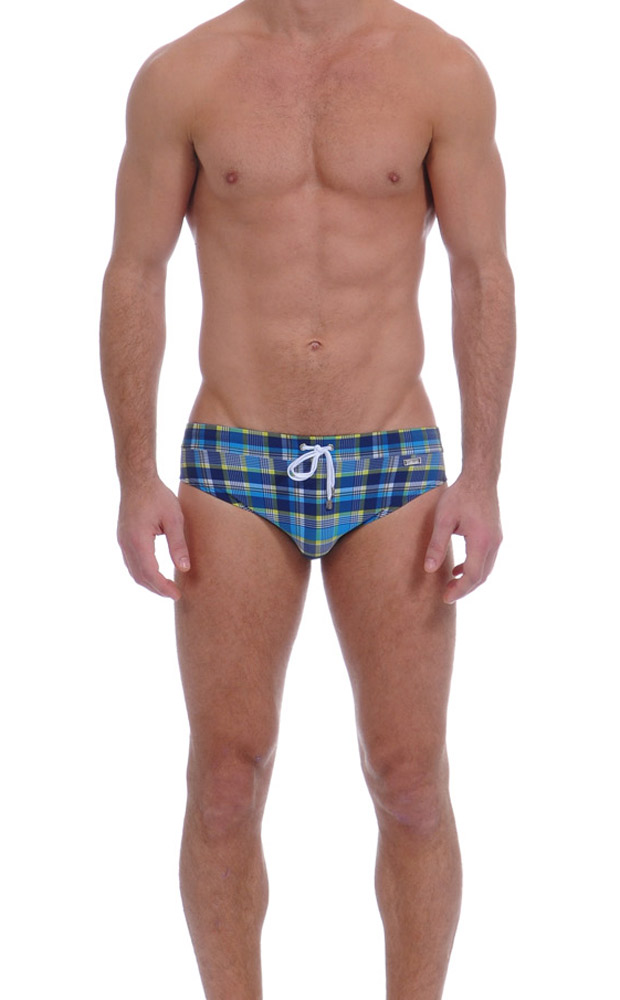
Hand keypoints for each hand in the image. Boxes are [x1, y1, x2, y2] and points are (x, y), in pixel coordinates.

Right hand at [117, 478, 189, 599]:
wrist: (137, 480)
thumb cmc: (157, 496)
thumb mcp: (174, 518)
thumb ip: (178, 544)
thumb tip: (184, 568)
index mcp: (138, 540)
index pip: (150, 572)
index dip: (163, 587)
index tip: (176, 594)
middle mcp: (126, 543)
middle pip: (139, 576)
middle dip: (156, 588)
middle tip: (174, 594)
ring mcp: (122, 541)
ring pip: (133, 571)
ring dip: (149, 582)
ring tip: (166, 588)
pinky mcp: (123, 538)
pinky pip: (131, 562)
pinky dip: (142, 572)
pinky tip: (155, 573)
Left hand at [424, 476, 502, 602]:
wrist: (480, 477)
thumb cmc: (460, 496)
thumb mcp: (443, 519)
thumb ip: (436, 545)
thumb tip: (429, 569)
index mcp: (481, 541)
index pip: (472, 575)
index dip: (459, 590)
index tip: (445, 597)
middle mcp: (493, 543)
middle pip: (482, 576)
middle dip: (464, 589)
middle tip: (446, 595)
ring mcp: (497, 539)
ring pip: (486, 569)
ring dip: (470, 580)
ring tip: (451, 584)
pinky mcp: (495, 535)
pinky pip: (486, 559)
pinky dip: (474, 568)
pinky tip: (458, 569)